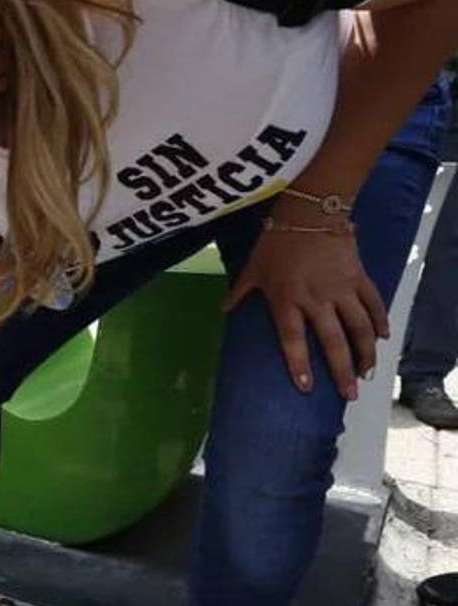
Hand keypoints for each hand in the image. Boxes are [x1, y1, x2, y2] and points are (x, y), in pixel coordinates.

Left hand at [224, 223, 387, 400]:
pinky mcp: (358, 277)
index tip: (306, 388)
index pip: (292, 340)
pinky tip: (382, 338)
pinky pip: (373, 303)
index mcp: (286, 300)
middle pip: (333, 342)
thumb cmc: (275, 240)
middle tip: (349, 395)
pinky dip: (379, 321)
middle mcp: (315, 299)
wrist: (310, 210)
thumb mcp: (252, 268)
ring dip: (365, 353)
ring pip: (359, 328)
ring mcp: (341, 289)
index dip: (299, 365)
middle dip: (341, 371)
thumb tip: (223, 310)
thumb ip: (240, 292)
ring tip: (366, 373)